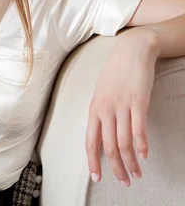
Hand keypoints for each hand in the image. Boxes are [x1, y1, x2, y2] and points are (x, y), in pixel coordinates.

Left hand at [86, 29, 160, 186]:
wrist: (131, 52)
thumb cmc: (116, 74)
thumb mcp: (102, 94)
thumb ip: (101, 114)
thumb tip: (102, 134)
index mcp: (94, 109)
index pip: (90, 141)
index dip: (92, 161)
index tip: (97, 178)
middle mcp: (105, 110)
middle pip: (108, 147)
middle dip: (115, 168)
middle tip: (124, 182)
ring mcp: (122, 106)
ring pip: (124, 142)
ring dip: (131, 162)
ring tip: (137, 174)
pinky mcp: (138, 102)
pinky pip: (138, 129)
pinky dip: (141, 145)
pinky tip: (144, 155)